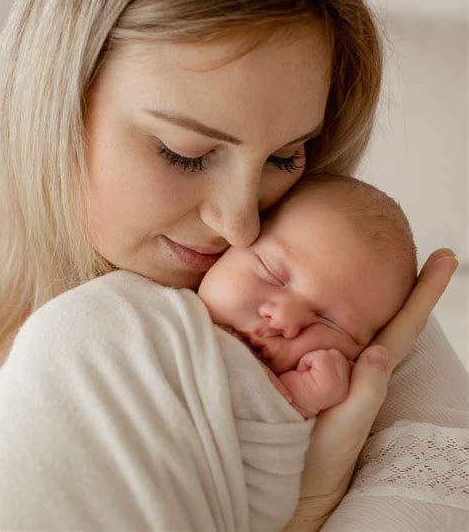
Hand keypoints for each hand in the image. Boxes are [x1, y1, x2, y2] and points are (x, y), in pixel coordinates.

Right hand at [283, 248, 457, 531]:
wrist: (285, 479)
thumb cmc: (318, 461)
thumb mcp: (344, 429)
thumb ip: (364, 394)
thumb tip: (381, 351)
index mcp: (369, 371)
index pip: (404, 324)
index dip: (425, 292)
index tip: (445, 258)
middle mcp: (357, 362)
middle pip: (390, 313)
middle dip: (410, 282)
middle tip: (432, 252)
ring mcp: (337, 363)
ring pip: (357, 316)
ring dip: (374, 289)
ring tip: (381, 258)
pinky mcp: (312, 365)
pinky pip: (325, 327)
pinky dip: (331, 306)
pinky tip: (326, 293)